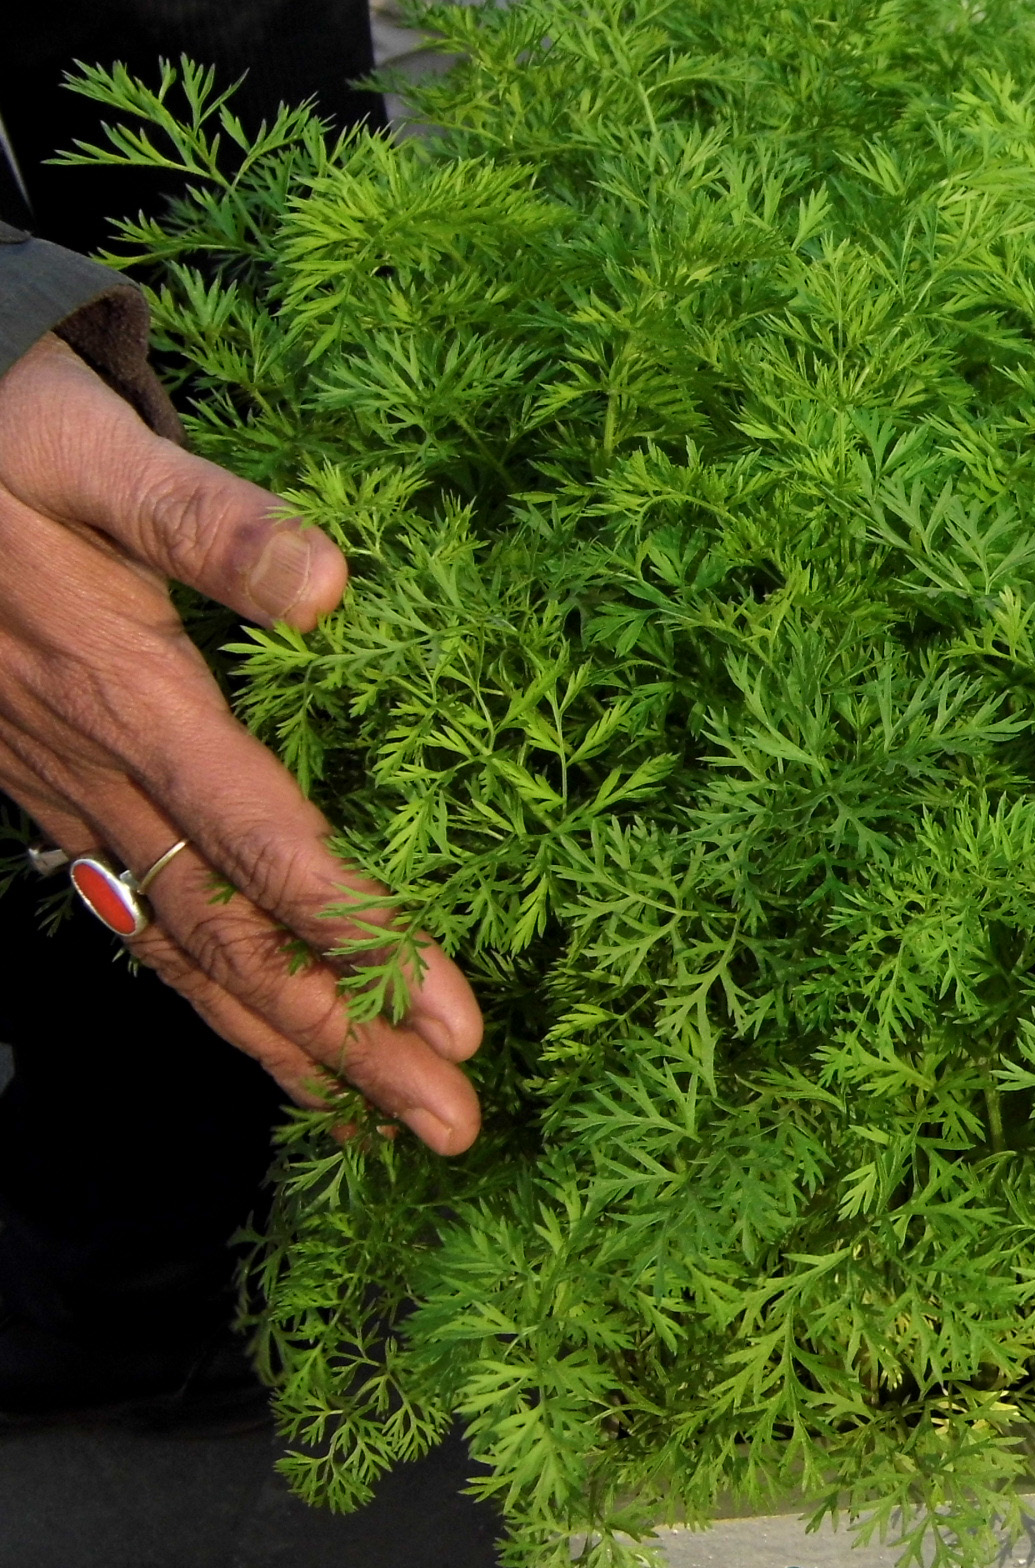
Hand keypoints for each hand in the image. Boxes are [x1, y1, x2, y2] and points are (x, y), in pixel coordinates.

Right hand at [0, 338, 481, 1152]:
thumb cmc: (16, 443)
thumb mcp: (106, 460)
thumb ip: (211, 523)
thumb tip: (329, 586)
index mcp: (134, 698)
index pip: (268, 848)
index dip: (362, 939)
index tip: (458, 1019)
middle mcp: (105, 775)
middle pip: (238, 939)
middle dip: (349, 1041)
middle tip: (453, 1124)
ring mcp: (76, 801)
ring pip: (188, 953)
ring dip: (290, 1044)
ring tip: (383, 1123)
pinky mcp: (63, 800)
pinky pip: (144, 923)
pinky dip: (214, 997)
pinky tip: (272, 1043)